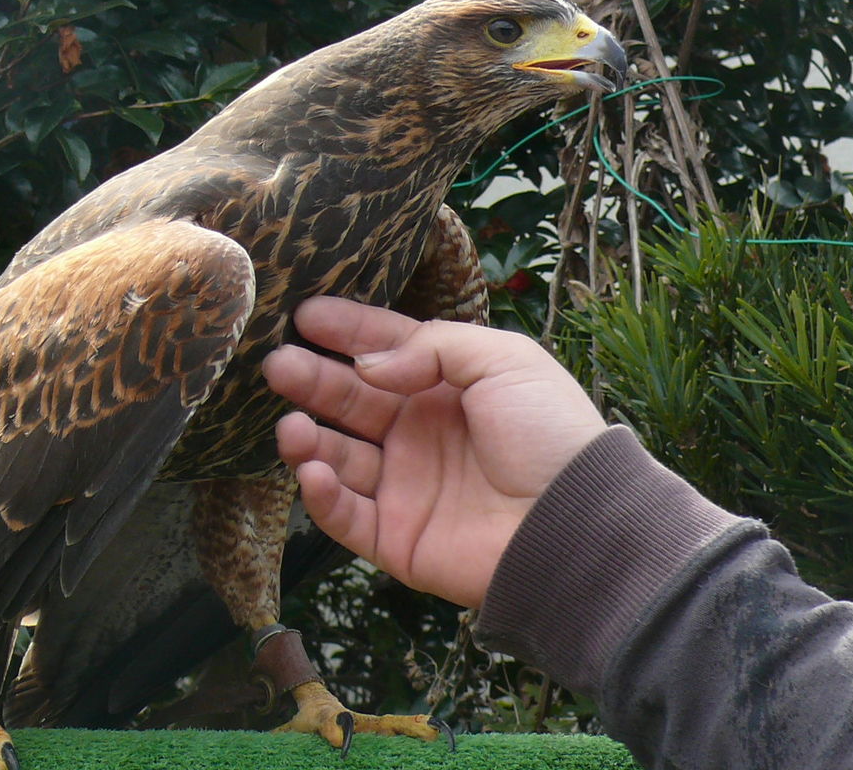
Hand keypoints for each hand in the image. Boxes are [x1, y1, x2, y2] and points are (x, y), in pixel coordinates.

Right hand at [262, 297, 606, 607]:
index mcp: (447, 388)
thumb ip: (435, 346)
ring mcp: (405, 486)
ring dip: (308, 439)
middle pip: (350, 400)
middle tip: (278, 364)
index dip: (346, 332)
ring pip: (337, 456)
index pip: (386, 351)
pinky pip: (345, 516)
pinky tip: (313, 469)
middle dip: (312, 380)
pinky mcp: (396, 538)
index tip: (304, 315)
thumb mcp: (505, 360)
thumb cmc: (549, 434)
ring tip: (292, 425)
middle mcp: (420, 433)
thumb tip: (369, 363)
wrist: (574, 524)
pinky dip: (321, 495)